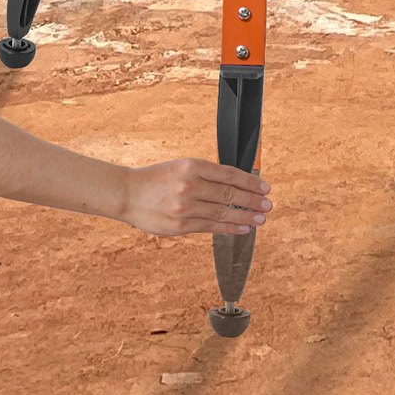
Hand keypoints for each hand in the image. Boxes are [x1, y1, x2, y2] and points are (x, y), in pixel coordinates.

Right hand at [121, 159, 272, 236]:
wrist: (126, 193)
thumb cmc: (155, 179)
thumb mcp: (180, 167)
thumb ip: (204, 175)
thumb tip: (235, 184)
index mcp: (191, 165)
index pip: (229, 174)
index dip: (250, 182)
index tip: (265, 187)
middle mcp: (190, 185)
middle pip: (230, 194)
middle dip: (252, 200)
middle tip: (268, 204)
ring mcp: (185, 207)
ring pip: (223, 213)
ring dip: (246, 216)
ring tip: (261, 218)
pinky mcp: (181, 225)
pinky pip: (211, 227)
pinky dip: (229, 228)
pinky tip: (243, 228)